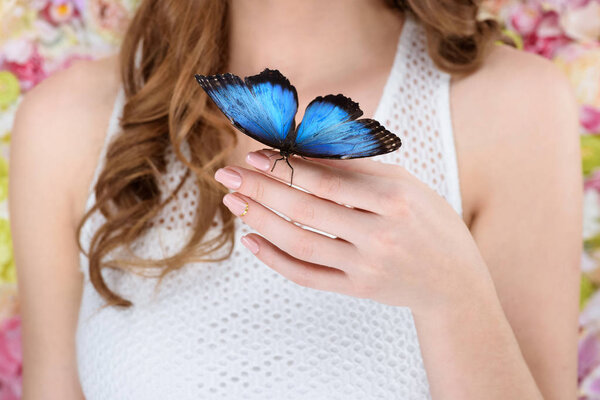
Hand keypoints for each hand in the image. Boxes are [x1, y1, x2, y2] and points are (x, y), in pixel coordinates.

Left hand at [214, 149, 493, 312]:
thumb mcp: (405, 185)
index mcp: (394, 199)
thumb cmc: (429, 222)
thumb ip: (358, 170)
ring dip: (261, 221)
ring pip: (300, 243)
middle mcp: (380, 234)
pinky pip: (307, 276)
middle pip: (306, 210)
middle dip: (261, 189)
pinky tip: (251, 241)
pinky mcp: (357, 290)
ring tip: (233, 202)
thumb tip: (304, 152)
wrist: (454, 281)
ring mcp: (367, 266)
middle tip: (228, 174)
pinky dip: (275, 260)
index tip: (255, 155)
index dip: (286, 168)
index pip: (327, 181)